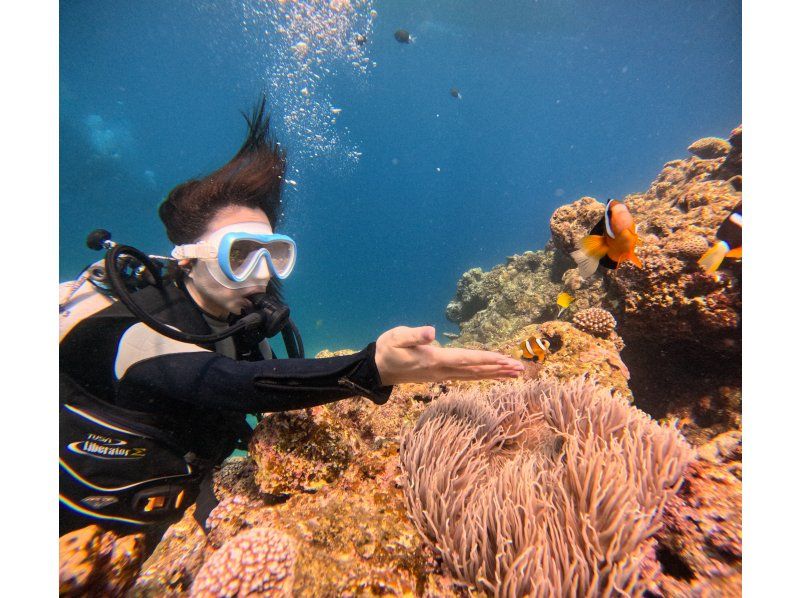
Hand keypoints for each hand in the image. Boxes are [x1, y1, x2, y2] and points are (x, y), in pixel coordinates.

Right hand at [374, 325, 524, 385]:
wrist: (377, 369)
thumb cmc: (386, 349)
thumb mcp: (396, 336)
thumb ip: (414, 334)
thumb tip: (431, 332)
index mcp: (433, 360)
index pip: (465, 360)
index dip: (486, 359)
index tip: (504, 359)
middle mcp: (441, 371)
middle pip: (475, 371)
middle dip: (498, 369)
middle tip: (520, 369)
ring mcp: (441, 375)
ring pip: (473, 376)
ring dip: (495, 374)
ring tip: (514, 373)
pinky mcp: (441, 375)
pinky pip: (467, 376)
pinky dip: (483, 375)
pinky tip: (493, 374)